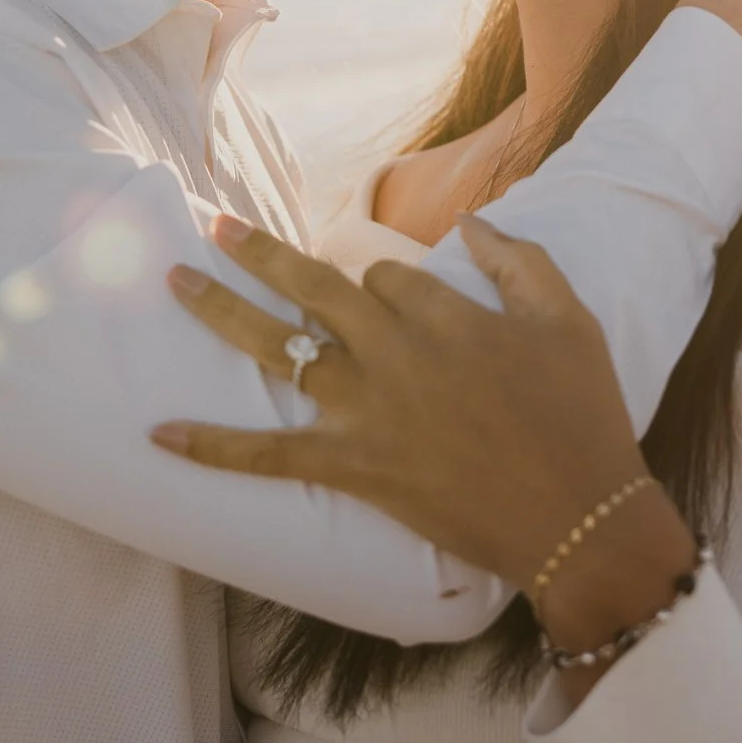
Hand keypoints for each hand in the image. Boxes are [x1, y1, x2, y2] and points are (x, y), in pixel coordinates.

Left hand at [152, 214, 697, 650]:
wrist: (578, 518)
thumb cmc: (582, 416)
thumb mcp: (568, 321)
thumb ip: (520, 262)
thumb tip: (473, 224)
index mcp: (444, 312)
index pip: (387, 273)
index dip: (383, 280)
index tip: (394, 297)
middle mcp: (394, 351)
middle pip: (312, 285)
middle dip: (259, 252)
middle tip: (215, 226)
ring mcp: (367, 410)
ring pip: (279, 347)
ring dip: (221, 311)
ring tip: (176, 281)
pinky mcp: (353, 467)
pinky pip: (269, 454)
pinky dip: (213, 446)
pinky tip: (160, 433)